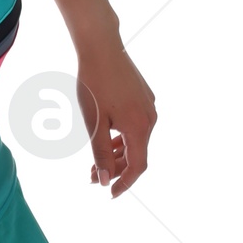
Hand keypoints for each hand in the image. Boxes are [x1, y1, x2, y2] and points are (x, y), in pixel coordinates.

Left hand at [79, 40, 156, 196]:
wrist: (102, 48)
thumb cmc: (94, 84)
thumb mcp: (94, 124)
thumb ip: (100, 154)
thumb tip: (105, 180)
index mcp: (140, 128)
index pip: (138, 166)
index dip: (125, 184)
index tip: (109, 194)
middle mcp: (150, 119)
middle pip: (137, 155)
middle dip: (116, 169)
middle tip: (92, 177)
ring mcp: (149, 107)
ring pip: (136, 141)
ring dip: (118, 154)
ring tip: (95, 162)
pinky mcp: (144, 98)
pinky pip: (136, 126)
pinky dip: (122, 138)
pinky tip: (106, 140)